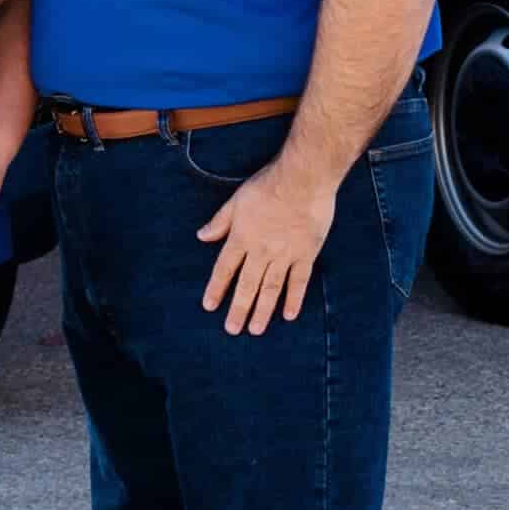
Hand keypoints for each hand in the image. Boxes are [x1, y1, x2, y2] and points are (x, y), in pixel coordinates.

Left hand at [197, 160, 336, 334]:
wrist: (302, 179)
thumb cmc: (268, 185)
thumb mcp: (236, 200)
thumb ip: (220, 222)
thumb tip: (202, 236)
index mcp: (242, 238)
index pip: (225, 269)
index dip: (216, 289)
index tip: (210, 307)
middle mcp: (261, 251)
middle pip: (247, 286)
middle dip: (239, 309)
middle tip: (232, 330)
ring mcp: (285, 255)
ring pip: (271, 289)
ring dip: (262, 311)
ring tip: (256, 330)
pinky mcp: (306, 254)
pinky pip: (299, 281)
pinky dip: (294, 299)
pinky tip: (288, 315)